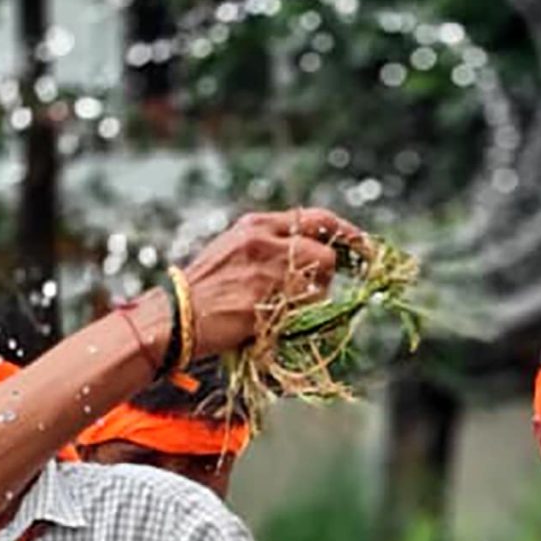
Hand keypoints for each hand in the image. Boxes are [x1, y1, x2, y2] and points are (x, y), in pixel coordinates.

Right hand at [180, 208, 367, 355]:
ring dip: (313, 300)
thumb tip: (311, 253)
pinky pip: (306, 310)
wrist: (178, 317)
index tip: (362, 245)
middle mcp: (265, 241)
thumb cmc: (205, 290)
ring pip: (319, 285)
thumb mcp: (234, 250)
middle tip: (318, 289)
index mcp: (256, 225)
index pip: (316, 219)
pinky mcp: (269, 300)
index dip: (344, 233)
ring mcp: (268, 270)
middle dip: (328, 275)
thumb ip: (270, 245)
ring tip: (286, 309)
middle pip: (325, 254)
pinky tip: (279, 321)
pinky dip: (302, 318)